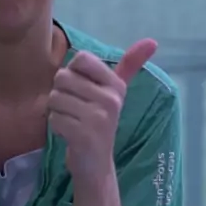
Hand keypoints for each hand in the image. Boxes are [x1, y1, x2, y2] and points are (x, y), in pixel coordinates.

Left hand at [48, 39, 157, 184]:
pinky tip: (70, 134)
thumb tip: (152, 41)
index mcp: (116, 86)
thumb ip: (129, 66)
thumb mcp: (115, 92)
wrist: (95, 164)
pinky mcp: (83, 135)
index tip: (81, 88)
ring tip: (73, 121)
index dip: (72, 71)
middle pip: (62, 77)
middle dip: (60, 93)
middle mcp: (110, 100)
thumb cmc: (99, 121)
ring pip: (55, 98)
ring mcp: (97, 118)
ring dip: (57, 110)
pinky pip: (53, 118)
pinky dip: (56, 126)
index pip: (82, 58)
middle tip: (74, 108)